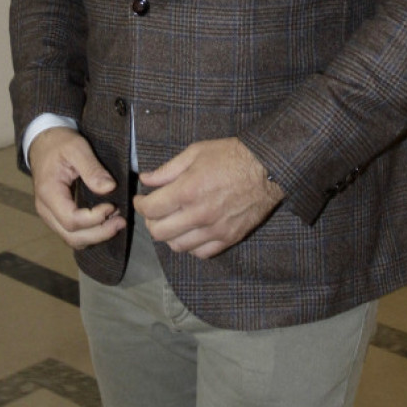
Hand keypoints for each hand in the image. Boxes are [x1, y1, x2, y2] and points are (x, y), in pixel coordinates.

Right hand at [27, 127, 125, 247]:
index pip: (71, 219)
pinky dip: (91, 233)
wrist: (44, 142)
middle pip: (72, 236)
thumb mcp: (77, 148)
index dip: (94, 218)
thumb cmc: (59, 143)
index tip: (112, 206)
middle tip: (121, 222)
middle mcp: (46, 209)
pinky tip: (106, 221)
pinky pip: (73, 233)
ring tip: (117, 222)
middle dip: (99, 233)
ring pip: (72, 239)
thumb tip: (109, 188)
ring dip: (96, 235)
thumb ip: (92, 169)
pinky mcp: (57, 215)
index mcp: (48, 192)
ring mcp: (50, 214)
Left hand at [134, 137, 283, 258]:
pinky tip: (191, 232)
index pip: (151, 209)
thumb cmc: (231, 155)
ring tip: (172, 222)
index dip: (140, 205)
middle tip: (154, 211)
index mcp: (187, 190)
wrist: (267, 168)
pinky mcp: (228, 238)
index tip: (142, 199)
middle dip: (150, 221)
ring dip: (169, 235)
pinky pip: (201, 253)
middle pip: (159, 232)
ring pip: (178, 246)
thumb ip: (168, 169)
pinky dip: (191, 246)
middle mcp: (198, 214)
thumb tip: (146, 180)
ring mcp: (214, 229)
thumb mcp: (196, 152)